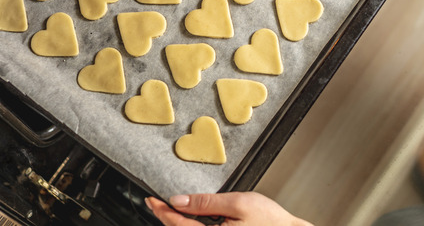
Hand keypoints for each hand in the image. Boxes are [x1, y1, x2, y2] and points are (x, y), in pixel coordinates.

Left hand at [145, 192, 311, 225]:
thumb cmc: (271, 222)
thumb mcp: (239, 203)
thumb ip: (207, 203)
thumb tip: (179, 200)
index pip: (177, 225)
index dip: (162, 211)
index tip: (152, 201)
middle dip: (166, 219)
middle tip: (156, 204)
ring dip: (178, 225)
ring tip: (171, 211)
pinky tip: (191, 221)